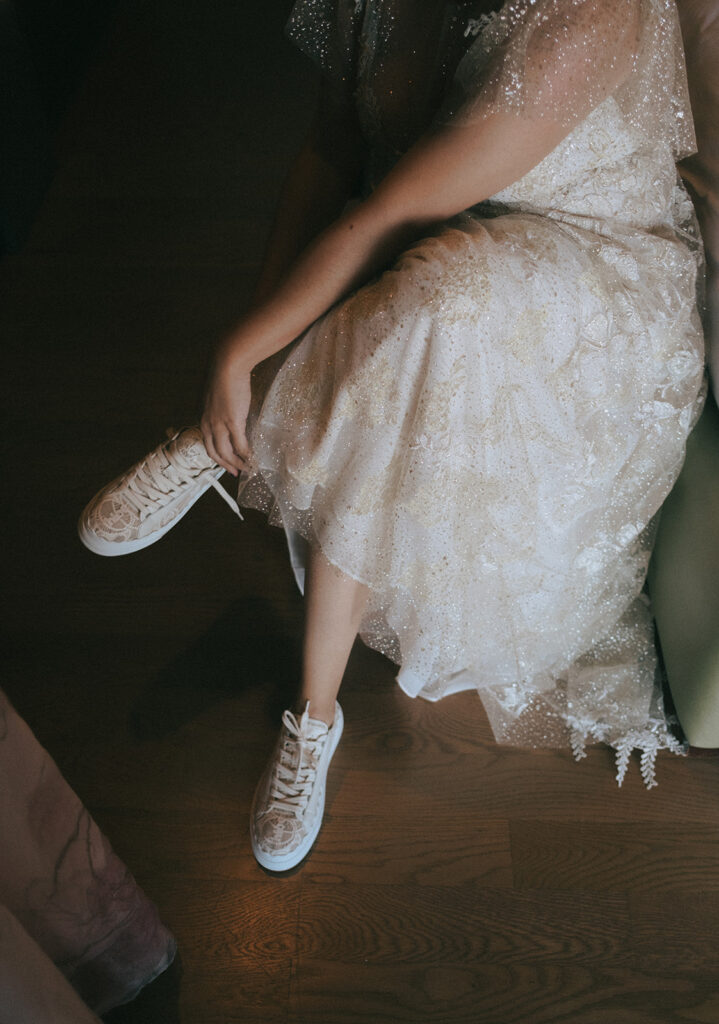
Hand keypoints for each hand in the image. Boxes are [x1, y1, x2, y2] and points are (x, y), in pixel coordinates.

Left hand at [200, 346, 252, 476]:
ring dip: (237, 463)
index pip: (207, 442)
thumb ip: (220, 406)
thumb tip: (231, 410)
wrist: (227, 364)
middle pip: (214, 452)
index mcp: (202, 417)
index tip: (226, 461)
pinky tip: (253, 460)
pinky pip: (240, 446)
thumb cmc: (224, 373)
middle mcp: (207, 424)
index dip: (216, 455)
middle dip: (225, 465)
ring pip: (226, 453)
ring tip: (246, 468)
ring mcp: (219, 425)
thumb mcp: (216, 394)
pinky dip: (246, 456)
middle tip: (235, 472)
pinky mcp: (233, 422)